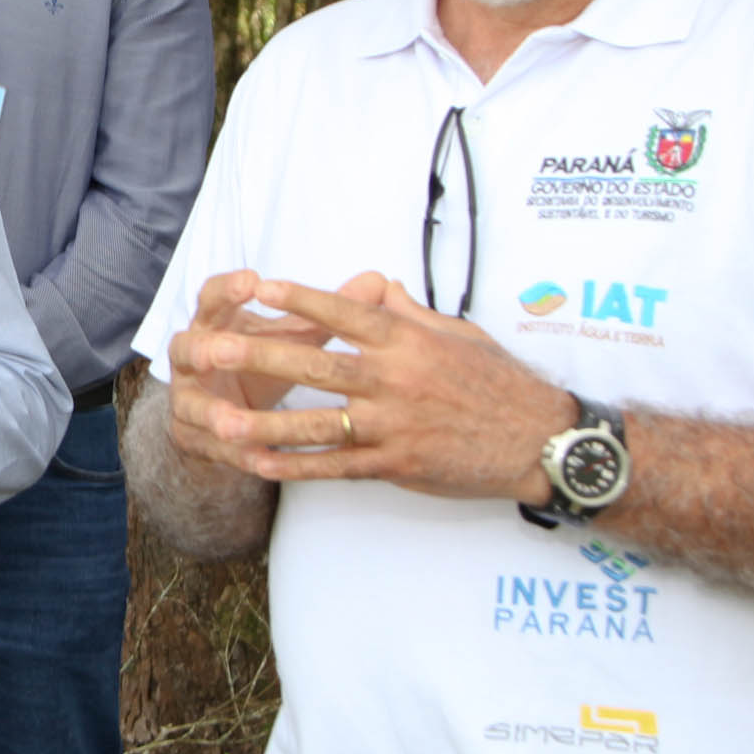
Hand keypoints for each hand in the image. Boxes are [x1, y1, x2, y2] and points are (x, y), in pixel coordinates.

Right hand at [163, 268, 372, 476]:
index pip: (211, 297)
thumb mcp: (292, 334)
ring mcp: (187, 397)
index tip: (253, 281)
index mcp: (215, 322)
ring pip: (189, 404)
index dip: (227, 290)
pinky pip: (209, 446)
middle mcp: (193, 356)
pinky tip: (258, 460)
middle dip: (202, 351)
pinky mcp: (192, 435)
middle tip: (218, 352)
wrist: (228, 406)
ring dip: (210, 413)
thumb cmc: (264, 358)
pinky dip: (233, 453)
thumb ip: (325, 311)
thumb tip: (376, 281)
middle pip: (186, 348)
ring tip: (231, 422)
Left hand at [189, 276, 571, 501]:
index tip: (260, 287)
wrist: (540, 441)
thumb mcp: (458, 333)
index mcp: (409, 342)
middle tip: (213, 348)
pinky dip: (296, 467)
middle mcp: (395, 381)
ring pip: (317, 424)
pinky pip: (336, 467)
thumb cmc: (500, 382)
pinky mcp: (396, 465)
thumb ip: (409, 313)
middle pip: (317, 365)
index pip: (345, 314)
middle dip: (260, 355)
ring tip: (220, 419)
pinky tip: (259, 464)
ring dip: (264, 422)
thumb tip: (374, 287)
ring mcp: (393, 426)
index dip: (301, 300)